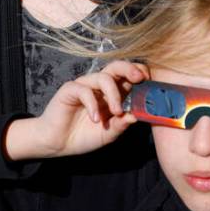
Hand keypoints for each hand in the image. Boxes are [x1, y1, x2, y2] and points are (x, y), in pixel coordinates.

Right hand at [3, 62, 147, 160]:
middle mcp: (100, 85)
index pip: (128, 75)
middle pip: (117, 66)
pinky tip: (95, 119)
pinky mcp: (70, 90)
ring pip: (103, 77)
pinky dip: (92, 104)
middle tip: (140, 80)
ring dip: (114, 94)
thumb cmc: (84, 135)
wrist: (59, 143)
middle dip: (130, 69)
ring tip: (116, 113)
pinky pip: (84, 90)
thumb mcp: (109, 134)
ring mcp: (85, 86)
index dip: (140, 74)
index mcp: (113, 92)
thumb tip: (137, 116)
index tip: (150, 83)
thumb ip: (122, 124)